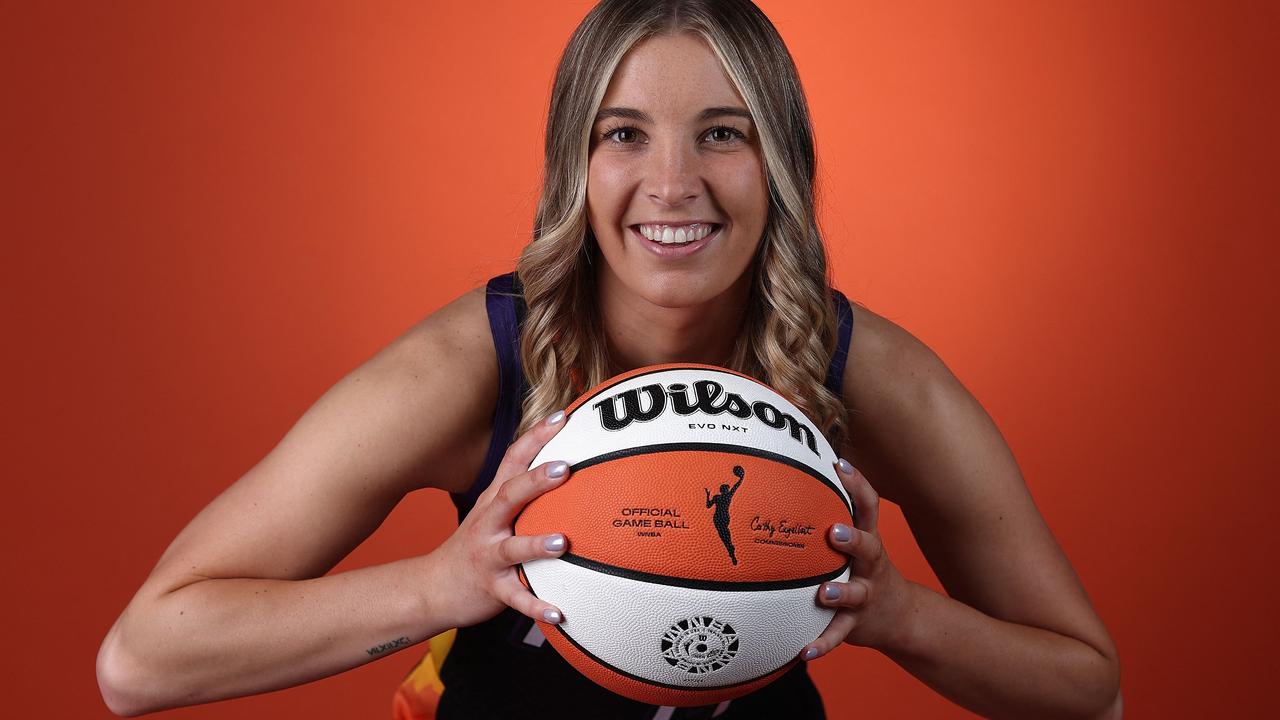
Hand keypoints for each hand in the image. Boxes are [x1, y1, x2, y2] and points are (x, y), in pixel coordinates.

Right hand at [431, 410, 571, 628]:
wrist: (433, 587)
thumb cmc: (476, 544)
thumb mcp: (492, 510)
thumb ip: (523, 489)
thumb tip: (568, 461)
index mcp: (493, 500)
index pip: (514, 460)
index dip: (537, 436)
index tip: (564, 416)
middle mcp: (488, 523)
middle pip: (510, 496)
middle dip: (536, 480)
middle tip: (565, 467)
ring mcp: (487, 556)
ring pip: (512, 548)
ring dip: (536, 545)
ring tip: (562, 542)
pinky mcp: (491, 589)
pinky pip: (516, 599)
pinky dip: (536, 606)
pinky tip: (559, 613)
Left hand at [800, 458, 914, 658]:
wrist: (902, 618)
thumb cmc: (865, 569)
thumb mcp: (858, 542)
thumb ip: (833, 516)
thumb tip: (790, 478)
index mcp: (868, 540)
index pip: (868, 506)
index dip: (857, 484)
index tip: (839, 464)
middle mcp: (870, 565)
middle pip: (869, 547)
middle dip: (853, 538)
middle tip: (834, 531)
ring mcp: (866, 595)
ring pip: (855, 594)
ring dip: (840, 593)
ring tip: (823, 594)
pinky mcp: (856, 624)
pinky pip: (838, 634)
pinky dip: (822, 643)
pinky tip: (804, 651)